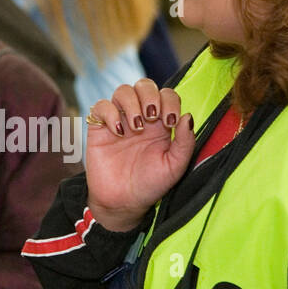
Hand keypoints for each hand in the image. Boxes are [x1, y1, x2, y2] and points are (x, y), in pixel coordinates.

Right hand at [86, 79, 194, 230]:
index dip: (170, 101)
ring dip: (131, 103)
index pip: (167, 95)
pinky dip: (109, 113)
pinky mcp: (100, 128)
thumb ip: (185, 143)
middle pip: (144, 85)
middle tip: (151, 117)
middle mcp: (141, 117)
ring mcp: (119, 120)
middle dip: (150, 96)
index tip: (170, 122)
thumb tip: (188, 117)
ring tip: (135, 127)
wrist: (123, 203)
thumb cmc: (150, 185)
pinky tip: (118, 131)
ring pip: (123, 91)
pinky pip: (101, 106)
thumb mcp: (174, 167)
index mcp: (161, 123)